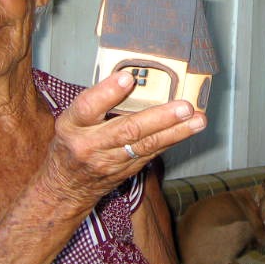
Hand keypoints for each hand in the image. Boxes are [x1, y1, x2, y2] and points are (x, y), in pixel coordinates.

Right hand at [42, 71, 205, 207]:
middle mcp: (91, 145)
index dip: (107, 93)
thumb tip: (131, 76)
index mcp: (72, 125)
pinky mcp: (127, 170)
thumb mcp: (72, 119)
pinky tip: (189, 129)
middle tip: (184, 107)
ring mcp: (110, 161)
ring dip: (176, 132)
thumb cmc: (71, 142)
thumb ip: (96, 100)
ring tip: (198, 120)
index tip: (128, 78)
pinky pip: (152, 153)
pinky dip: (172, 139)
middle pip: (126, 130)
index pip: (87, 107)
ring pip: (146, 146)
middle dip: (159, 118)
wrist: (66, 187)